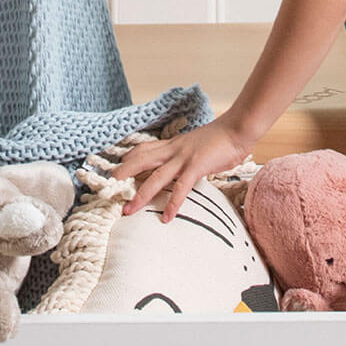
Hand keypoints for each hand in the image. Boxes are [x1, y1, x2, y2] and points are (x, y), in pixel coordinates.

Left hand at [110, 121, 253, 222]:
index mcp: (173, 144)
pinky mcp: (196, 167)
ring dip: (140, 195)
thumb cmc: (221, 139)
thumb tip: (185, 168)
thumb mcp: (197, 146)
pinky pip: (181, 188)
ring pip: (155, 178)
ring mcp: (183, 158)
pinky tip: (166, 217)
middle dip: (123, 174)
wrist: (237, 128)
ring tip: (128, 210)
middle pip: (141, 160)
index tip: (117, 169)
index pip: (144, 149)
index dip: (129, 159)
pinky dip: (173, 204)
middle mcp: (173, 150)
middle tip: (108, 188)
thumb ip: (187, 157)